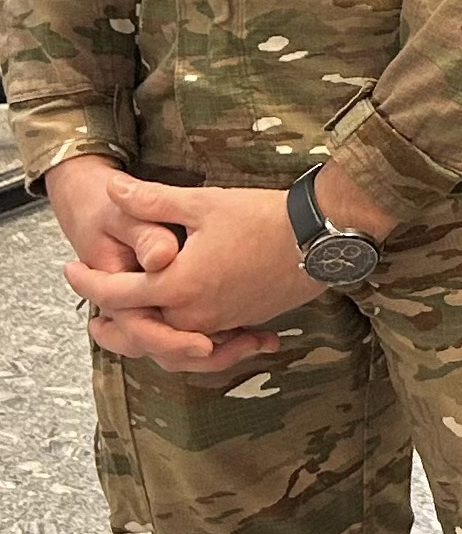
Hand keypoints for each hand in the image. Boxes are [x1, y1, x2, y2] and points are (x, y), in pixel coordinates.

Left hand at [45, 156, 254, 373]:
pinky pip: (198, 344)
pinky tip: (178, 330)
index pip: (116, 292)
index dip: (87, 282)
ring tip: (128, 327)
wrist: (320, 236)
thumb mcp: (204, 203)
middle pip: (135, 330)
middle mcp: (193, 315)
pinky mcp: (238, 324)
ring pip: (165, 344)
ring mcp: (217, 324)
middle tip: (91, 315)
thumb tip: (112, 188)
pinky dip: (179, 343)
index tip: (69, 270)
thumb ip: (152, 201)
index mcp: (177, 285)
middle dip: (109, 324)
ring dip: (141, 338)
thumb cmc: (263, 217)